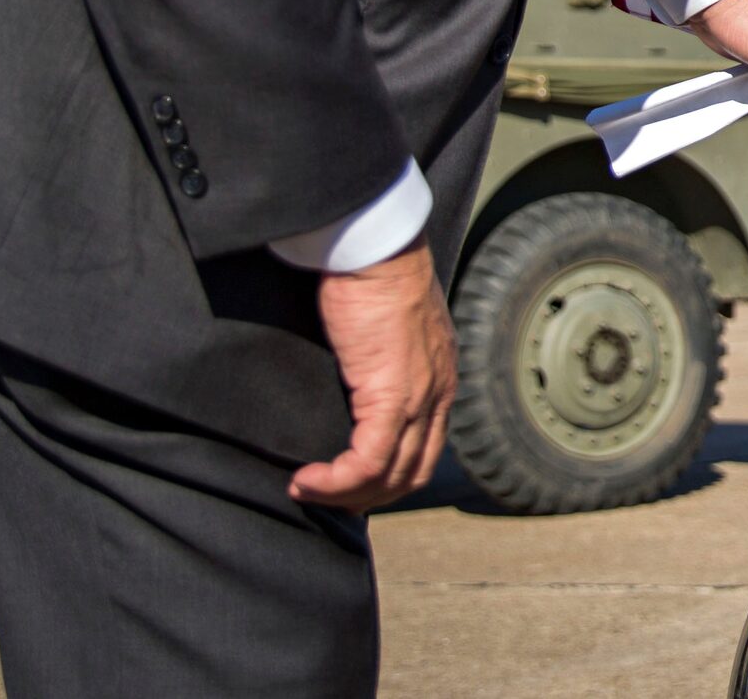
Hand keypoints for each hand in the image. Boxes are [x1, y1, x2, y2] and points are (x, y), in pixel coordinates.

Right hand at [290, 241, 456, 512]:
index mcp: (441, 376)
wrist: (377, 250)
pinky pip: (368, 461)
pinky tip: (306, 480)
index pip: (427, 447)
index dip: (390, 475)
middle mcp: (440, 392)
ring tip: (308, 490)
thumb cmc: (373, 275)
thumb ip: (384, 357)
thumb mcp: (389, 326)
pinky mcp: (391, 396)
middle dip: (369, 495)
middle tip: (326, 497)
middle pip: (414, 472)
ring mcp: (420, 398)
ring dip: (347, 495)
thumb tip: (356, 376)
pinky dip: (336, 482)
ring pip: (393, 475)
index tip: (349, 481)